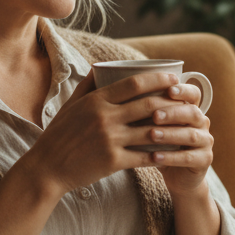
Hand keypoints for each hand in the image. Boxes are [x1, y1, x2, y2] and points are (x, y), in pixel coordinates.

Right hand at [15, 70, 200, 197]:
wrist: (47, 167)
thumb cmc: (59, 134)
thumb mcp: (70, 105)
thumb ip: (87, 85)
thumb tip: (100, 67)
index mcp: (96, 100)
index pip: (134, 84)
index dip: (158, 80)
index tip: (174, 79)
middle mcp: (105, 117)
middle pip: (148, 105)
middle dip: (173, 102)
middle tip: (188, 101)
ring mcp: (110, 140)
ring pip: (151, 131)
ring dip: (172, 129)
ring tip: (186, 126)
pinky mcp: (113, 161)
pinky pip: (144, 157)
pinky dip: (160, 154)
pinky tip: (171, 153)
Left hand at [142, 80, 213, 197]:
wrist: (175, 174)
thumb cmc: (159, 144)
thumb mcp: (153, 125)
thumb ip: (146, 111)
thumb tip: (121, 95)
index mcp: (190, 108)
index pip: (193, 93)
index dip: (183, 90)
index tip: (168, 89)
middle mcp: (201, 122)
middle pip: (193, 112)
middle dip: (173, 113)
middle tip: (155, 115)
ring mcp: (205, 141)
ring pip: (191, 135)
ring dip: (170, 134)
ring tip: (152, 135)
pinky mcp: (204, 160)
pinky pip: (189, 157)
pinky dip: (171, 157)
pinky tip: (155, 157)